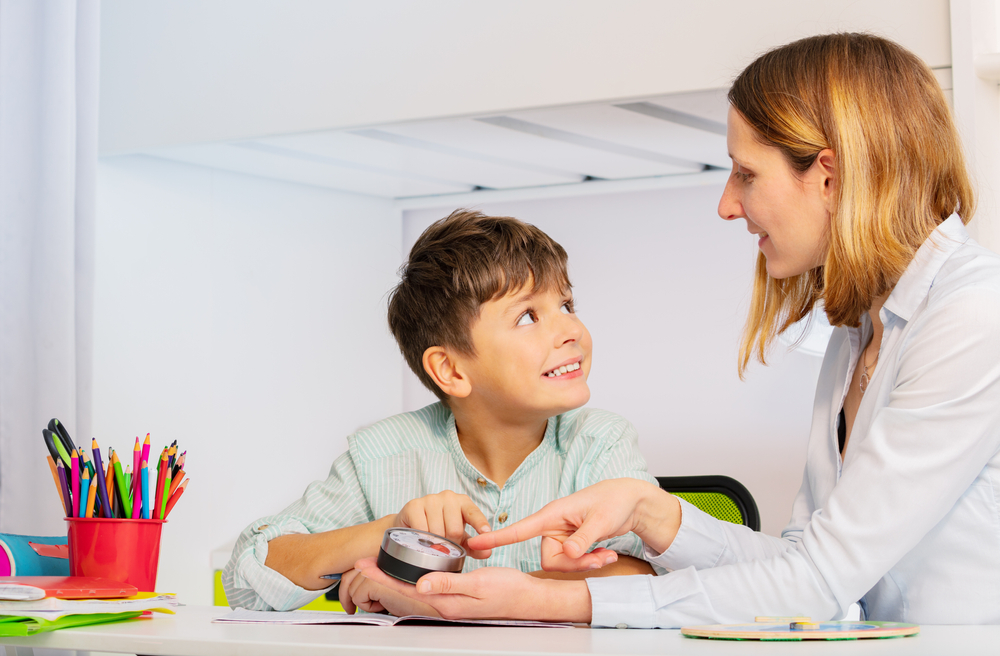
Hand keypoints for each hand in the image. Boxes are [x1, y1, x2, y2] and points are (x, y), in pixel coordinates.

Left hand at [354, 557, 591, 622]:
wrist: (529, 600)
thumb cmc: (509, 590)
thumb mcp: (480, 582)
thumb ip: (449, 583)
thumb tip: (420, 583)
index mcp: (446, 603)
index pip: (406, 590)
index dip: (383, 577)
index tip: (365, 566)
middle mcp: (444, 606)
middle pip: (403, 592)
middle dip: (380, 578)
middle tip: (361, 565)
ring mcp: (448, 604)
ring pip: (411, 593)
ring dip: (392, 581)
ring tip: (376, 569)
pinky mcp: (454, 600)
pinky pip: (424, 592)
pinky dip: (409, 583)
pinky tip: (407, 576)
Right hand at [394, 491, 492, 558]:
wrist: (412, 525)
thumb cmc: (441, 530)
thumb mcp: (460, 540)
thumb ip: (474, 547)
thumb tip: (487, 552)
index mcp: (463, 502)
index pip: (474, 513)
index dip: (480, 523)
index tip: (486, 532)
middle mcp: (449, 497)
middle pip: (455, 529)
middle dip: (451, 544)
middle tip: (445, 545)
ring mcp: (431, 499)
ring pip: (438, 531)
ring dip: (435, 543)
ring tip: (432, 541)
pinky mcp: (414, 505)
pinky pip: (422, 529)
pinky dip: (422, 540)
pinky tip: (421, 538)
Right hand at [467, 478, 678, 570]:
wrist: (629, 500)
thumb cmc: (613, 501)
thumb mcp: (601, 519)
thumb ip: (583, 538)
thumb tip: (568, 554)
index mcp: (552, 515)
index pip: (520, 529)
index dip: (498, 538)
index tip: (476, 544)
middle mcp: (553, 527)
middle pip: (550, 559)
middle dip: (575, 565)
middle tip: (600, 558)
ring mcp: (562, 536)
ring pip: (562, 564)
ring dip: (586, 564)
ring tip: (607, 554)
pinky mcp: (571, 543)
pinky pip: (573, 562)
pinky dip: (591, 561)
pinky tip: (607, 553)